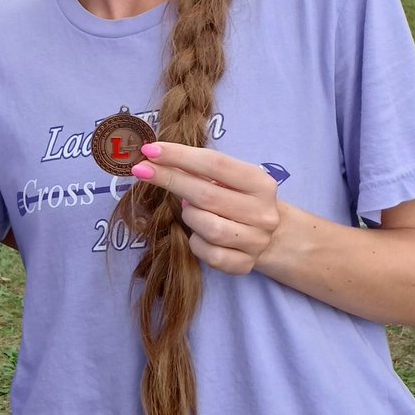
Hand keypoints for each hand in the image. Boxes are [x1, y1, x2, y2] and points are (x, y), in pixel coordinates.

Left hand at [130, 142, 279, 274]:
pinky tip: (198, 234)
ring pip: (207, 227)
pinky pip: (208, 254)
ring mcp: (256, 241)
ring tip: (190, 210)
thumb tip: (155, 159)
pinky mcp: (245, 265)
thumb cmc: (239, 199)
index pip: (215, 163)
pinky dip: (196, 242)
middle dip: (169, 179)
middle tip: (142, 170)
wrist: (271, 237)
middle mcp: (263, 213)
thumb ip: (199, 170)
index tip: (150, 150)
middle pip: (206, 194)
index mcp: (260, 183)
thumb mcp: (229, 180)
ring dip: (189, 216)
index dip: (179, 155)